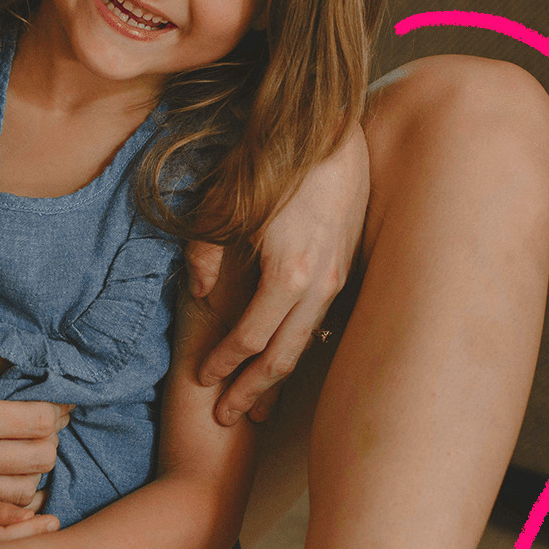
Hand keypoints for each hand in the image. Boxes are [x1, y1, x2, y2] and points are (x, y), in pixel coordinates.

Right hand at [0, 335, 69, 505]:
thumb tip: (42, 359)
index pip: (41, 422)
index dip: (59, 407)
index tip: (58, 396)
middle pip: (41, 458)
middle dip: (52, 436)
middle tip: (47, 417)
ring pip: (26, 488)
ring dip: (36, 464)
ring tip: (29, 440)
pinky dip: (14, 483)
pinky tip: (10, 460)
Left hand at [191, 122, 369, 424]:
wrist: (331, 130)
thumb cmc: (273, 159)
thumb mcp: (223, 203)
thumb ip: (206, 253)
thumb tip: (201, 295)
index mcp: (289, 275)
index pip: (252, 338)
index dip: (225, 363)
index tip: (202, 379)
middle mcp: (321, 285)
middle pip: (284, 356)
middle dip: (254, 391)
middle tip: (227, 419)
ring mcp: (340, 277)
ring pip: (307, 343)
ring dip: (278, 375)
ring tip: (256, 402)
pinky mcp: (347, 265)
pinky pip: (321, 320)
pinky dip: (298, 344)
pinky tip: (284, 355)